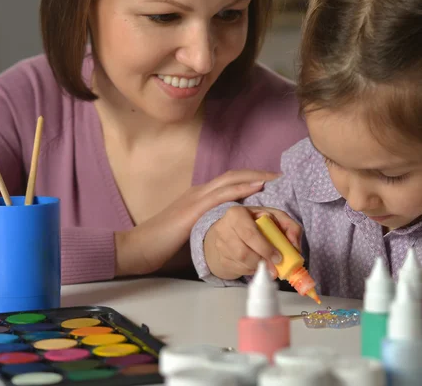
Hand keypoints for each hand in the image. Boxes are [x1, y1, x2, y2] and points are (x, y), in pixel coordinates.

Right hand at [114, 170, 279, 275]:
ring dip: (255, 178)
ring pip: (230, 181)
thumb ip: (210, 227)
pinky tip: (256, 188)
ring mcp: (196, 198)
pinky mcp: (193, 209)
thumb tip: (230, 235)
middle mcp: (199, 192)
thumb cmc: (164, 244)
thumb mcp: (192, 231)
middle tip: (281, 176)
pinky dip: (241, 189)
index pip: (230, 182)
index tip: (272, 183)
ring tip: (276, 179)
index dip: (251, 180)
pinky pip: (221, 195)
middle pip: (234, 176)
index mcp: (199, 197)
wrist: (140, 247)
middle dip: (259, 174)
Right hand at [204, 206, 301, 279]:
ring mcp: (220, 246)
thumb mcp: (273, 217)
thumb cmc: (253, 223)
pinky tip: (256, 265)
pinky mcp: (221, 260)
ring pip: (242, 263)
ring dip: (258, 267)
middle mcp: (225, 229)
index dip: (266, 248)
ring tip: (267, 266)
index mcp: (237, 214)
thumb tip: (295, 247)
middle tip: (276, 268)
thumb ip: (289, 227)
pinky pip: (239, 270)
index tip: (278, 257)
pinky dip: (251, 270)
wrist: (226, 233)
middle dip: (263, 261)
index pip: (250, 233)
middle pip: (244, 252)